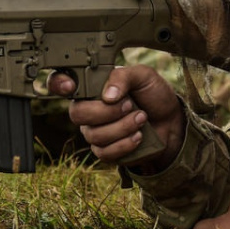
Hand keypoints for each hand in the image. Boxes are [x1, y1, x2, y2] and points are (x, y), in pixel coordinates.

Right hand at [49, 64, 185, 170]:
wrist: (170, 121)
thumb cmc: (153, 95)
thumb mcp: (143, 76)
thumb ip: (123, 77)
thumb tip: (108, 95)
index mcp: (91, 86)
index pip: (60, 83)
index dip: (58, 84)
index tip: (71, 86)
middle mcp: (87, 109)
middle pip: (77, 114)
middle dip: (106, 112)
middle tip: (130, 104)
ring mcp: (94, 131)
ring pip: (94, 135)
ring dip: (122, 127)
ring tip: (141, 118)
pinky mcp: (105, 150)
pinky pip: (104, 152)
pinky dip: (124, 144)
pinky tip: (138, 136)